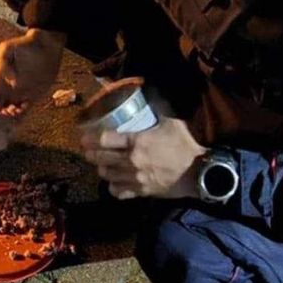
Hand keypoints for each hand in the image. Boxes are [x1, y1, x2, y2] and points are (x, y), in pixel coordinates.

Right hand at [0, 28, 65, 109]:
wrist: (46, 47)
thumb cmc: (25, 45)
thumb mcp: (7, 48)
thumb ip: (3, 62)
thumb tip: (9, 80)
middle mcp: (4, 90)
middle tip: (2, 110)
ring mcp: (17, 94)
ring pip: (7, 113)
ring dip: (8, 116)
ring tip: (13, 109)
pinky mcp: (30, 98)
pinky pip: (22, 112)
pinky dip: (20, 114)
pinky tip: (22, 107)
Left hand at [81, 117, 207, 199]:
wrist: (200, 171)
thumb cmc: (185, 144)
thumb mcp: (172, 121)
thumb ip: (157, 107)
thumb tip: (149, 90)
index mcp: (137, 141)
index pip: (104, 139)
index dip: (90, 138)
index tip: (83, 137)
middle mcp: (131, 161)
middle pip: (100, 159)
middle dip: (90, 154)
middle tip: (87, 150)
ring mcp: (135, 178)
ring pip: (106, 176)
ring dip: (100, 169)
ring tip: (100, 164)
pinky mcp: (141, 191)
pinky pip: (118, 192)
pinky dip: (112, 186)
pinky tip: (113, 181)